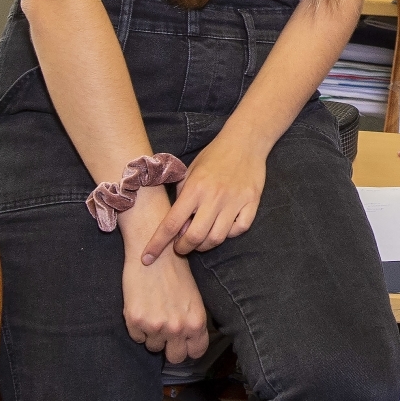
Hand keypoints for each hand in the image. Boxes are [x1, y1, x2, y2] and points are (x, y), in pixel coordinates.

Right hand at [120, 200, 209, 363]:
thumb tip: (187, 340)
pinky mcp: (136, 320)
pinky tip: (142, 307)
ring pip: (153, 347)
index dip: (189, 348)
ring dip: (153, 335)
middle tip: (166, 331)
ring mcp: (156, 326)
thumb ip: (191, 321)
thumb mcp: (193, 297)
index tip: (183, 342)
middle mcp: (177, 327)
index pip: (196, 352)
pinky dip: (138, 327)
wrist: (154, 250)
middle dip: (171, 347)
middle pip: (175, 357)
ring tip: (154, 312)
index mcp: (196, 321)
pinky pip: (136, 337)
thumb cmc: (175, 271)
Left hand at [140, 132, 267, 263]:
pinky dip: (229, 234)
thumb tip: (177, 225)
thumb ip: (181, 197)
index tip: (147, 259)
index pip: (171, 224)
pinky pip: (239, 229)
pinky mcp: (252, 202)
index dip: (157, 244)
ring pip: (217, 238)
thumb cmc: (213, 156)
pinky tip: (223, 227)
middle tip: (180, 247)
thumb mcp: (190, 172)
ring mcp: (235, 201)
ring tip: (200, 238)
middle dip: (183, 248)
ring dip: (204, 245)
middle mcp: (214, 196)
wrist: (245, 141)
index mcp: (195, 188)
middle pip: (194, 237)